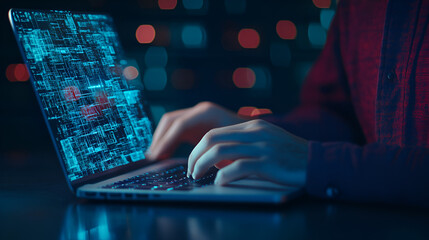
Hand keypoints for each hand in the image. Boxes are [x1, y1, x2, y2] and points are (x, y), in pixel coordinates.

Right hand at [147, 102, 246, 159]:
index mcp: (207, 113)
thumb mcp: (232, 147)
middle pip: (170, 121)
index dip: (166, 141)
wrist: (257, 133)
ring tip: (154, 157)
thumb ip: (214, 154)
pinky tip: (164, 154)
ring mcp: (197, 115)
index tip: (157, 156)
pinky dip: (168, 141)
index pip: (180, 125)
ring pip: (170, 124)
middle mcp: (200, 111)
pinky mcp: (196, 123)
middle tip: (152, 157)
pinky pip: (176, 130)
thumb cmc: (246, 142)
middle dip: (159, 139)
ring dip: (161, 139)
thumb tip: (196, 168)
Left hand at [188, 119, 308, 186]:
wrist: (316, 160)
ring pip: (220, 152)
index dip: (198, 148)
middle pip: (212, 139)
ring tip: (197, 176)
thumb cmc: (289, 154)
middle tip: (190, 170)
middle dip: (194, 155)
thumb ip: (244, 141)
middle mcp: (254, 133)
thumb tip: (218, 153)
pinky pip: (237, 168)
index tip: (192, 160)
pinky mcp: (267, 163)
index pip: (214, 132)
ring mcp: (261, 147)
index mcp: (251, 126)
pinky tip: (219, 183)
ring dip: (202, 165)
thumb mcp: (265, 139)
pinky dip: (223, 176)